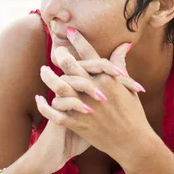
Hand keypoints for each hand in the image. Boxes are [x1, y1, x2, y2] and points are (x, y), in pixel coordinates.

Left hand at [36, 29, 155, 165]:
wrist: (133, 142)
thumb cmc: (133, 113)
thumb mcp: (128, 87)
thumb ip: (121, 65)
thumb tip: (123, 45)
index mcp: (109, 79)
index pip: (91, 55)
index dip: (80, 41)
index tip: (70, 31)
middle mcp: (95, 90)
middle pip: (71, 66)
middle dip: (61, 55)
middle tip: (55, 49)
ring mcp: (85, 107)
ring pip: (60, 87)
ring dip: (49, 77)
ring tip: (43, 70)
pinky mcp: (78, 124)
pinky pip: (56, 113)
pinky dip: (45, 106)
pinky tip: (39, 99)